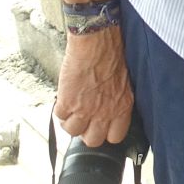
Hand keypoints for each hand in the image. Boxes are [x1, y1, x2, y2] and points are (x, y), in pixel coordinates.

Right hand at [54, 28, 133, 146]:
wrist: (97, 42)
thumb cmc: (113, 55)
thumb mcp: (124, 83)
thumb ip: (117, 100)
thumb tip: (108, 110)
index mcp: (122, 107)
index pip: (116, 136)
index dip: (106, 132)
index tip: (101, 125)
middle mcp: (105, 112)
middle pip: (93, 140)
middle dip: (87, 131)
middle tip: (84, 119)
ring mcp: (85, 110)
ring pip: (73, 132)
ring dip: (70, 122)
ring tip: (72, 109)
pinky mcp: (68, 102)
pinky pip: (59, 117)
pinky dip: (60, 110)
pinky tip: (65, 99)